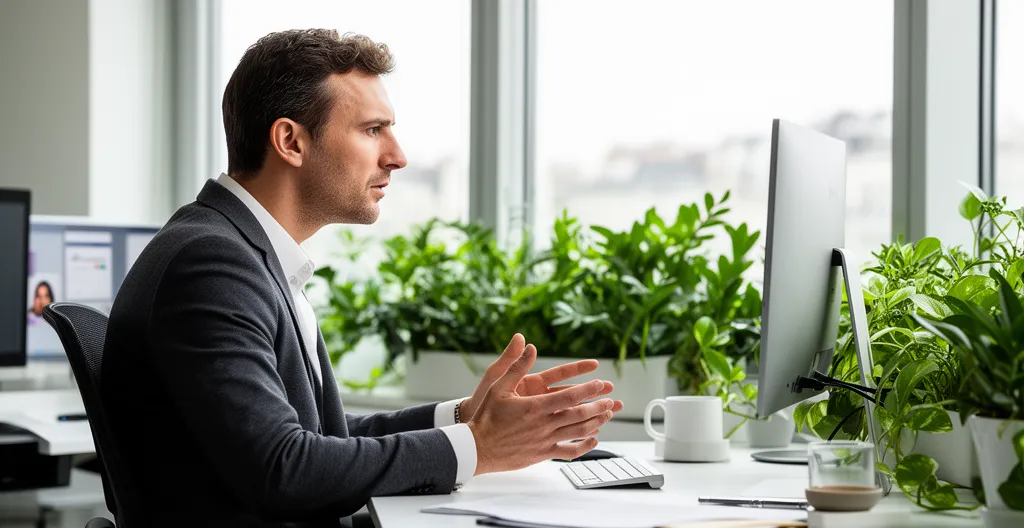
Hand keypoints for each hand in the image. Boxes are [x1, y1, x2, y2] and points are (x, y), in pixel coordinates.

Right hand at [466, 338, 618, 474]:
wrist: (477, 448)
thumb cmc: (486, 415)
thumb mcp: (498, 386)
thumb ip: (516, 366)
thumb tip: (528, 345)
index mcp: (535, 406)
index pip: (569, 396)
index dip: (587, 389)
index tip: (600, 383)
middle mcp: (543, 424)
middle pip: (579, 415)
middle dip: (598, 406)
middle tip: (611, 400)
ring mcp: (545, 441)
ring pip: (577, 432)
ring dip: (595, 423)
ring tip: (607, 415)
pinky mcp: (542, 454)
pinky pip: (569, 451)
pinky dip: (584, 446)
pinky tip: (593, 440)